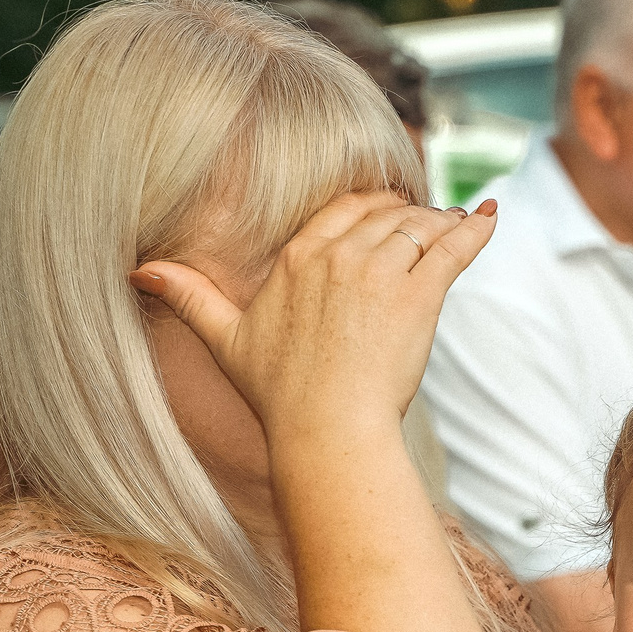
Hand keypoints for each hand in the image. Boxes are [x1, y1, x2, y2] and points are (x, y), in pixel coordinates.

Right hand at [131, 193, 495, 444]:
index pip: (344, 210)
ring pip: (421, 227)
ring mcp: (380, 272)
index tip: (389, 205)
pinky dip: (476, 230)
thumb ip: (190, 297)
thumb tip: (139, 271)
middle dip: (412, 213)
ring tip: (462, 221)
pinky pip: (453, 249)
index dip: (372, 204)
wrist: (325, 426)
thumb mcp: (226, 340)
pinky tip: (492, 218)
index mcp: (299, 259)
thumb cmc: (278, 393)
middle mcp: (339, 256)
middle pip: (387, 214)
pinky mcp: (419, 295)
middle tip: (433, 217)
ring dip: (444, 221)